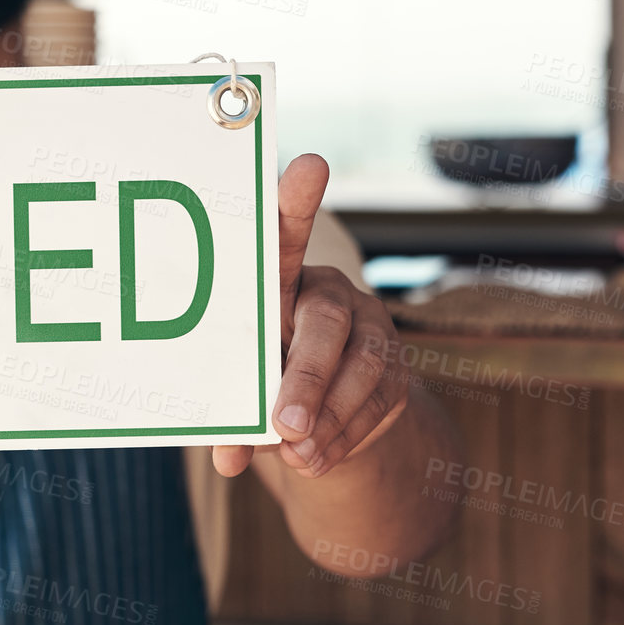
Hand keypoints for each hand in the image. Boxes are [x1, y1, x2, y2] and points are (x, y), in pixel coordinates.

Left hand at [212, 154, 408, 477]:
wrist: (322, 423)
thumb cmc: (257, 385)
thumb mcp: (238, 391)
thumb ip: (231, 415)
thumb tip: (226, 455)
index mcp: (279, 281)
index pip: (286, 235)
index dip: (297, 200)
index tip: (310, 164)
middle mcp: (328, 295)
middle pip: (325, 320)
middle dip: (305, 375)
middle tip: (282, 423)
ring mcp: (370, 330)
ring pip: (362, 365)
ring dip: (328, 415)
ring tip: (297, 453)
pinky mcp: (397, 371)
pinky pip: (379, 403)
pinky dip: (344, 437)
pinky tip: (317, 460)